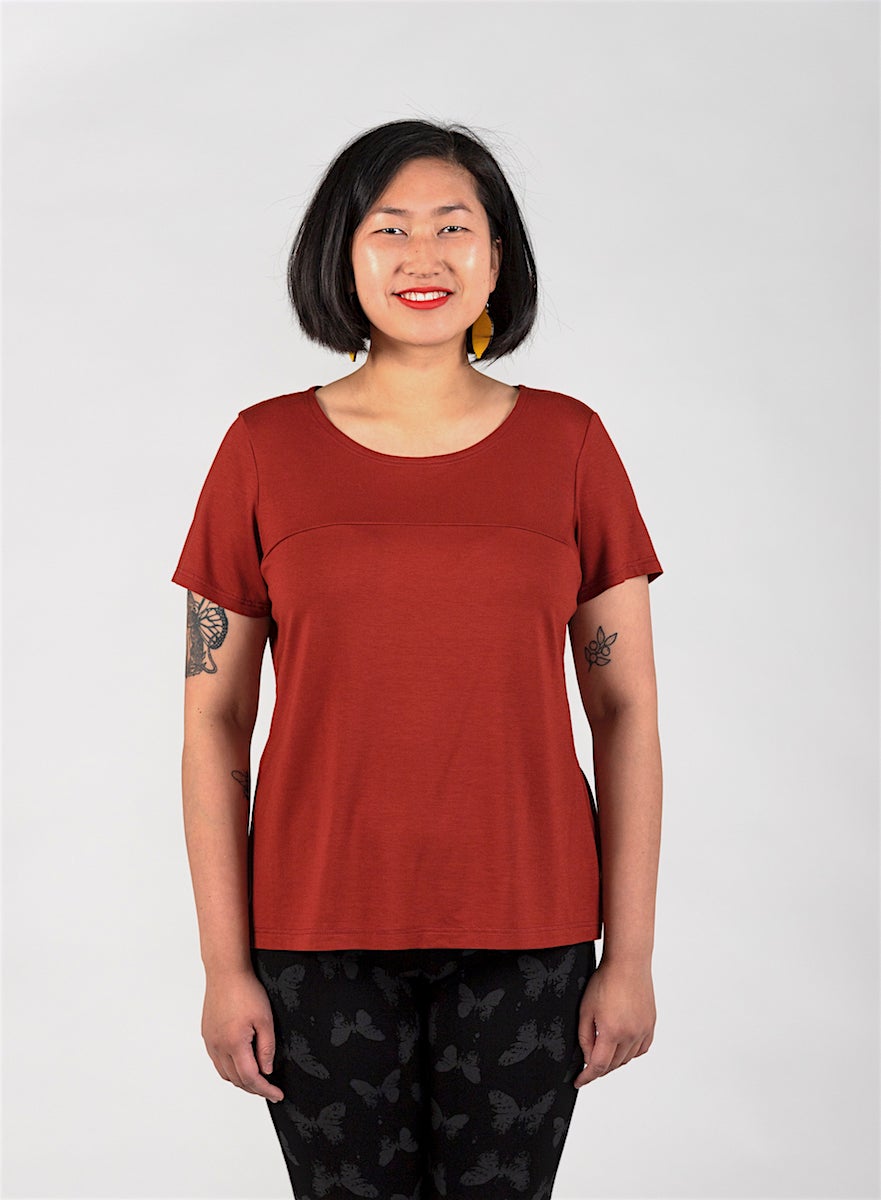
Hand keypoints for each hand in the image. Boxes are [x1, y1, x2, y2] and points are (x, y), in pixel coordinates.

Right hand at [201, 968, 284, 1102]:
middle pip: (236, 1079)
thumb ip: (267, 1048)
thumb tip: (267, 1070)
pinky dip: (229, 1068)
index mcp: (234, 1044)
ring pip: (224, 1073)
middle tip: (270, 1089)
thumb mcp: (265, 1019)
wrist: (226, 972)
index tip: (277, 1095)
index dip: (265, 1090)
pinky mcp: (206, 1035)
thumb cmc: (247, 991)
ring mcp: (210, 1041)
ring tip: (257, 1079)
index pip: (251, 1078)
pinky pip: (217, 1061)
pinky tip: (240, 1063)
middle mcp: (218, 1046)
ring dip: (240, 1080)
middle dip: (254, 1088)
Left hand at [573, 958, 655, 1087]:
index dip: (586, 1077)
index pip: (598, 1066)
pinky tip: (622, 1046)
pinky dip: (630, 1053)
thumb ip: (585, 1037)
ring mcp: (643, 1030)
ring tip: (603, 1053)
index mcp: (612, 1031)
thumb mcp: (585, 1009)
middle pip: (613, 1065)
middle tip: (587, 1065)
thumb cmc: (605, 981)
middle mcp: (630, 1035)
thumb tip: (587, 1057)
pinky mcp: (650, 1025)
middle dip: (599, 1068)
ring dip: (614, 1061)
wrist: (628, 963)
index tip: (578, 1082)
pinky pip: (641, 1049)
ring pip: (627, 1059)